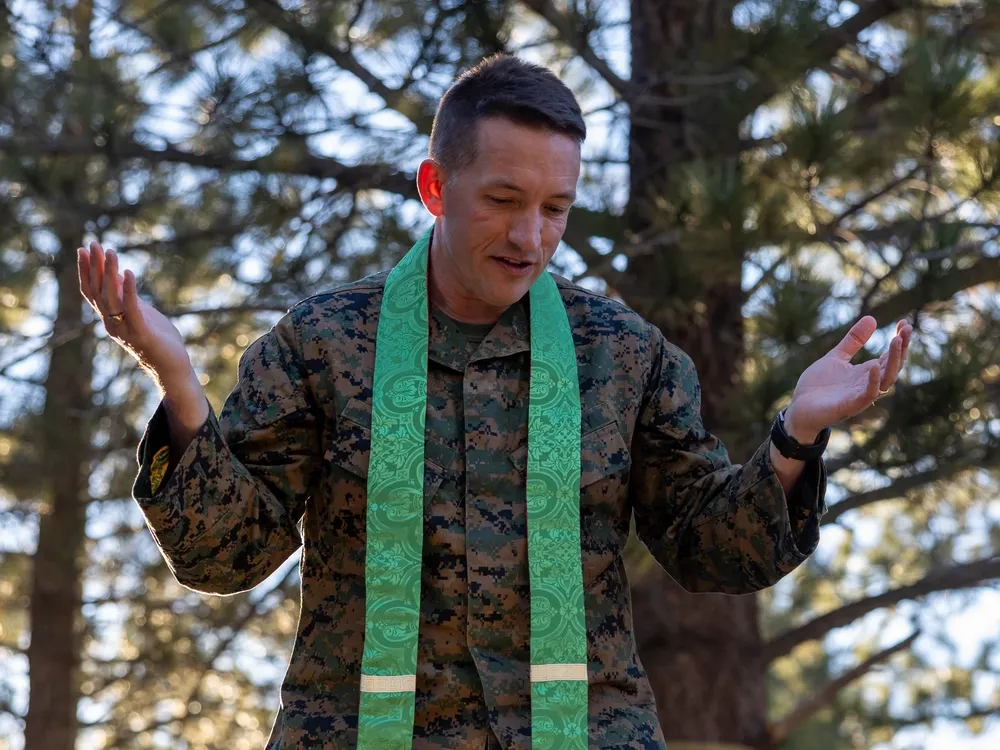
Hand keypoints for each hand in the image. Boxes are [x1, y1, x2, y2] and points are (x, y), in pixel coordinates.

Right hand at [78, 240, 193, 388]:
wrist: (172, 367)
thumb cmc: (158, 339)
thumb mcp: (141, 311)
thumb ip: (128, 296)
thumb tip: (118, 275)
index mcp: (110, 318)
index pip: (91, 292)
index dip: (86, 271)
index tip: (84, 250)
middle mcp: (111, 323)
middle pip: (97, 291)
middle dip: (94, 267)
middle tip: (93, 244)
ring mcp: (124, 329)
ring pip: (110, 298)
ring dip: (109, 273)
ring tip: (111, 252)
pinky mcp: (140, 333)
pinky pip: (131, 308)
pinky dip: (129, 289)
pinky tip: (129, 272)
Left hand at [784, 316, 912, 440]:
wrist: (799, 409)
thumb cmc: (818, 386)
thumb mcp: (836, 357)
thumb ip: (853, 341)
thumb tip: (872, 318)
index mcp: (866, 373)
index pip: (891, 356)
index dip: (900, 341)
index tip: (904, 323)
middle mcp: (868, 384)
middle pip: (894, 366)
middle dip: (902, 348)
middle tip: (906, 329)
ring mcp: (860, 395)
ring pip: (886, 380)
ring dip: (894, 361)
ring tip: (896, 341)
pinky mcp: (850, 406)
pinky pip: (868, 395)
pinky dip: (873, 382)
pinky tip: (873, 366)